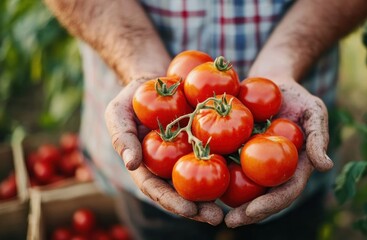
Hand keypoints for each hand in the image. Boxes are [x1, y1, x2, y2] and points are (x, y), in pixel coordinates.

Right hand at [105, 78, 223, 225]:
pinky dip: (228, 167)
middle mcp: (168, 167)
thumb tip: (131, 164)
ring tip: (233, 209)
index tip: (190, 211)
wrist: (158, 81)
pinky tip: (242, 174)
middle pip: (183, 192)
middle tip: (217, 218)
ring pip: (202, 180)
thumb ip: (122, 137)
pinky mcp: (205, 142)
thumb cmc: (132, 98)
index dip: (172, 202)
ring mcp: (187, 155)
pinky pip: (216, 156)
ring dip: (216, 195)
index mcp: (147, 167)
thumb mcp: (119, 113)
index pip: (158, 189)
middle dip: (199, 209)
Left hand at [224, 79, 332, 227]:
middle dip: (247, 213)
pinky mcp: (238, 152)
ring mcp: (257, 163)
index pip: (285, 192)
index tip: (251, 212)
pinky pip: (227, 165)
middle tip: (228, 222)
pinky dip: (215, 176)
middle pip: (263, 197)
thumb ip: (319, 137)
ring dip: (229, 202)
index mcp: (295, 167)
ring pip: (244, 188)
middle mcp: (275, 170)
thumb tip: (326, 167)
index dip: (270, 204)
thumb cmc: (297, 97)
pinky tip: (200, 184)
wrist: (272, 81)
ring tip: (210, 212)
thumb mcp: (313, 111)